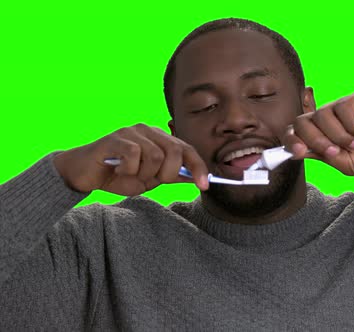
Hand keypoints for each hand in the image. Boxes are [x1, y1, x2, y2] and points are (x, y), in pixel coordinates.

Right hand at [53, 124, 209, 195]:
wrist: (84, 174)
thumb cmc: (117, 175)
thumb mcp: (150, 180)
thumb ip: (171, 176)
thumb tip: (196, 178)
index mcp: (159, 138)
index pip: (187, 149)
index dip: (198, 167)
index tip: (204, 185)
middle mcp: (148, 130)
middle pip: (174, 152)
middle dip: (167, 174)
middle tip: (151, 181)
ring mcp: (131, 131)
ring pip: (155, 156)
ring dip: (144, 174)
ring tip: (129, 175)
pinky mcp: (115, 138)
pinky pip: (134, 155)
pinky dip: (129, 170)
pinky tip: (118, 170)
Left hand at [282, 91, 353, 175]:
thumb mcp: (346, 164)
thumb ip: (324, 156)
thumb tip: (298, 151)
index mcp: (322, 134)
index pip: (296, 131)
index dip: (291, 139)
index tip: (297, 152)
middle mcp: (329, 119)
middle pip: (303, 121)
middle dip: (314, 139)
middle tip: (334, 152)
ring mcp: (344, 107)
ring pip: (323, 114)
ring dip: (337, 135)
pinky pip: (345, 108)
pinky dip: (352, 126)